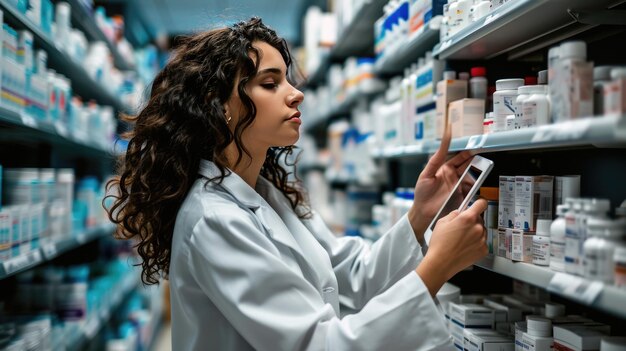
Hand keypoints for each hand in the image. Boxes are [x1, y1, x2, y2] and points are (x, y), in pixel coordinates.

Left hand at [407, 126, 472, 240]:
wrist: (423, 212)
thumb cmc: (422, 193)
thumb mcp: (426, 174)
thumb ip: (436, 159)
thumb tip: (442, 142)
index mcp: (445, 169)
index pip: (459, 158)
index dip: (467, 154)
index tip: (474, 149)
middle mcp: (454, 177)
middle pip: (468, 167)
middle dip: (476, 162)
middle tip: (482, 159)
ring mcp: (459, 187)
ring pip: (472, 177)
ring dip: (478, 174)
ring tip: (482, 170)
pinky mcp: (462, 196)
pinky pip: (472, 190)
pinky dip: (476, 186)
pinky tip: (478, 183)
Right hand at [416, 199, 487, 295]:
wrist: (441, 263)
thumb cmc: (439, 244)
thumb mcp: (442, 222)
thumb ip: (454, 214)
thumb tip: (460, 212)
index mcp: (468, 218)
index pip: (482, 203)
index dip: (479, 202)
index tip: (478, 204)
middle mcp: (478, 228)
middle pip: (480, 218)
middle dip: (472, 220)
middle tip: (461, 227)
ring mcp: (482, 240)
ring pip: (481, 230)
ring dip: (475, 231)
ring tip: (461, 239)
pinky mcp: (484, 250)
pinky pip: (482, 241)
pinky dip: (476, 242)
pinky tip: (465, 246)